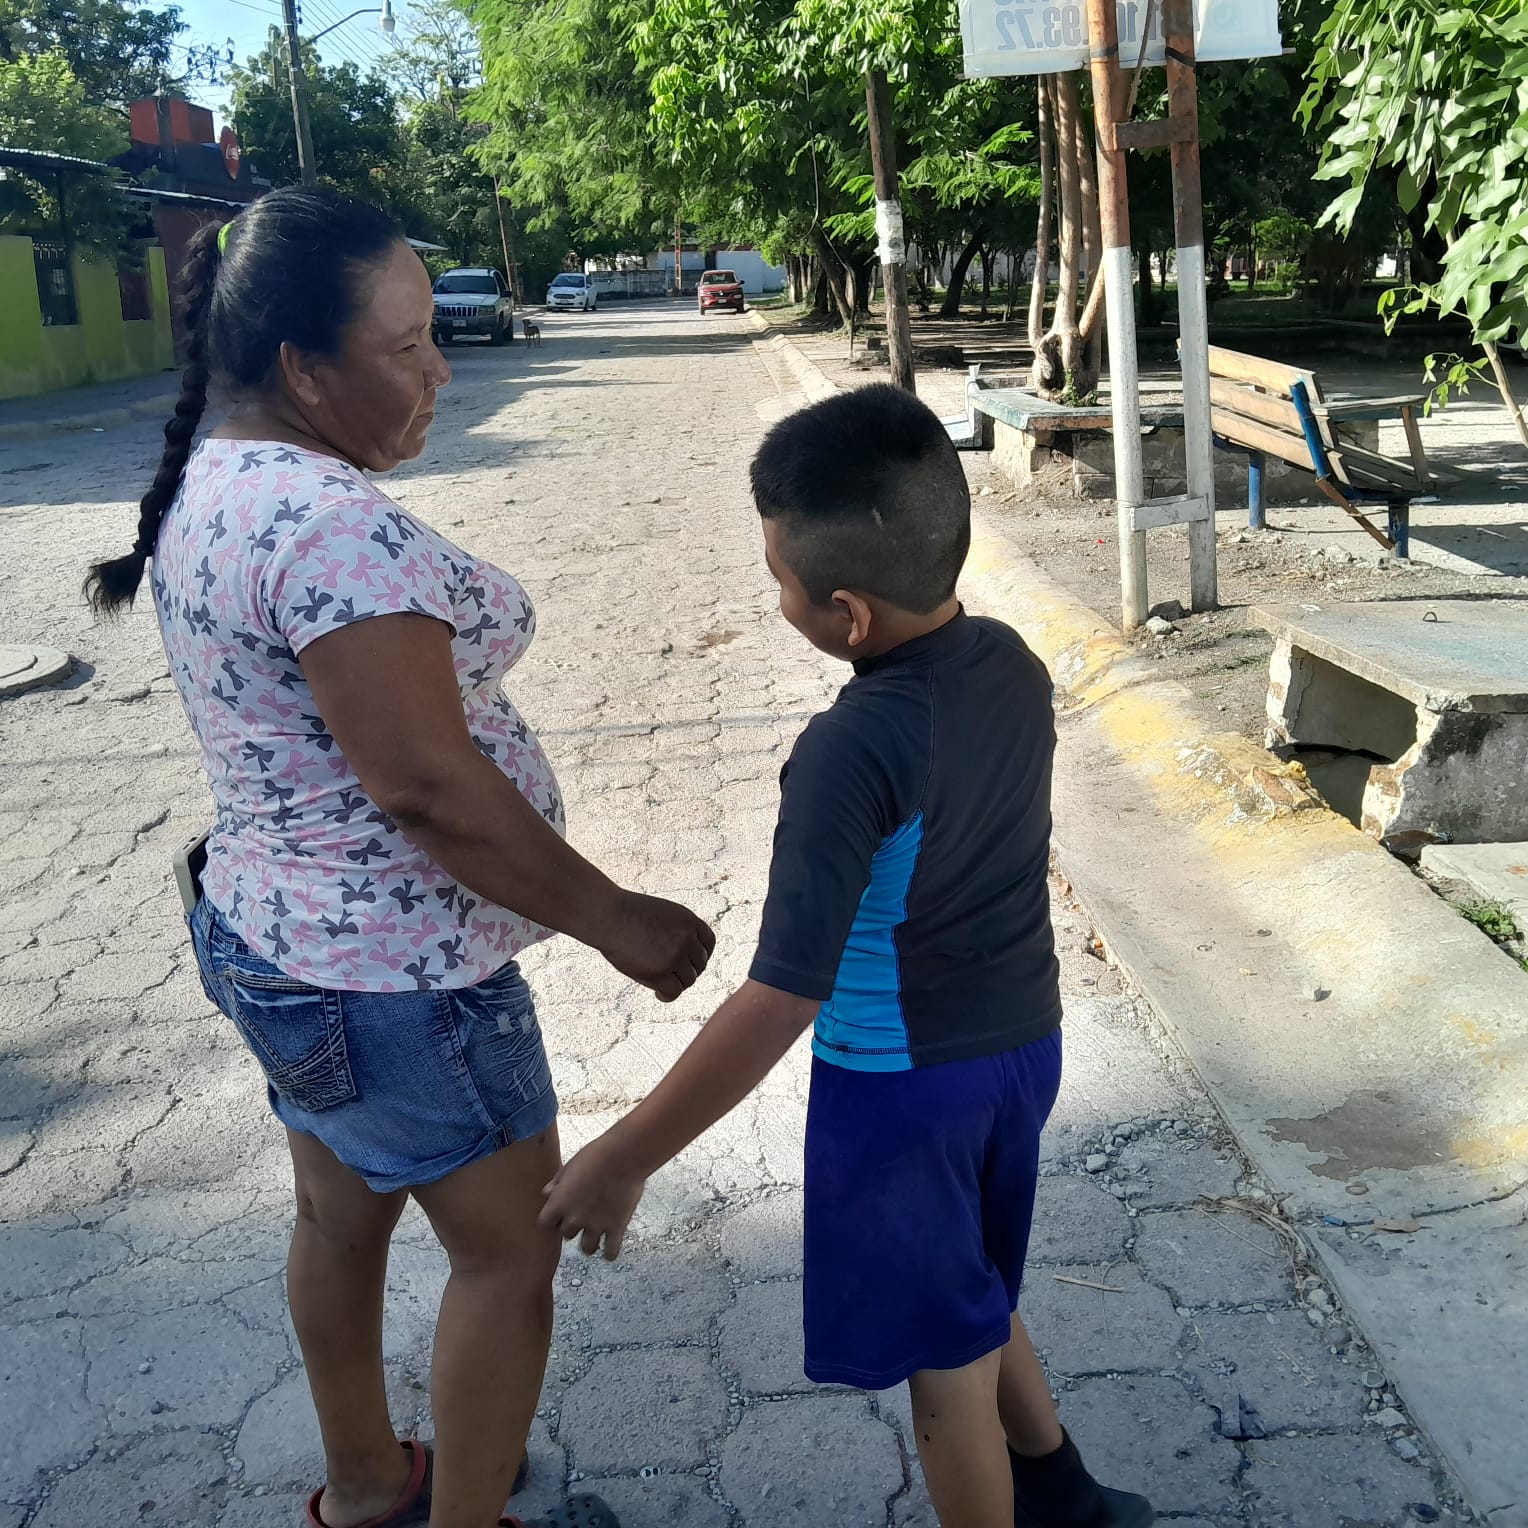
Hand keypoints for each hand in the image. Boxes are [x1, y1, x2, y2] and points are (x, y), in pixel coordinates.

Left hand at [540, 1136, 645, 1258]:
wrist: (623, 1155)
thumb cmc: (595, 1155)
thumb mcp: (569, 1166)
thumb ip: (556, 1183)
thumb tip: (546, 1193)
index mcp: (559, 1203)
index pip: (545, 1224)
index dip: (553, 1219)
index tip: (561, 1213)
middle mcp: (575, 1218)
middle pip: (566, 1235)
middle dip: (573, 1227)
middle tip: (584, 1215)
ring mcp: (596, 1225)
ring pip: (587, 1249)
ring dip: (590, 1242)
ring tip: (597, 1233)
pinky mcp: (616, 1228)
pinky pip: (610, 1253)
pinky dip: (610, 1251)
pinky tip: (612, 1244)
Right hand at [595, 891, 714, 1000]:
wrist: (608, 915)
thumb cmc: (628, 913)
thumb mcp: (664, 914)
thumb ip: (679, 930)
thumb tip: (688, 956)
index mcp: (689, 920)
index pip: (708, 943)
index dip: (701, 955)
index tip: (689, 962)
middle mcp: (687, 938)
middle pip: (699, 964)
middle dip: (687, 970)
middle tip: (671, 975)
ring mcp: (675, 955)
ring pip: (688, 980)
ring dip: (676, 983)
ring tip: (661, 983)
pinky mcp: (660, 972)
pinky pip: (674, 991)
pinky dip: (667, 996)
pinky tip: (659, 994)